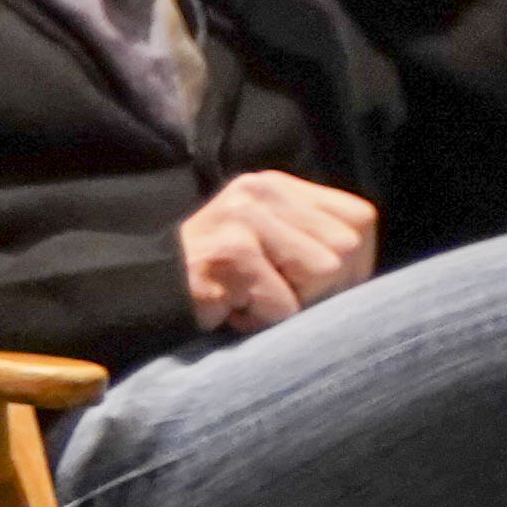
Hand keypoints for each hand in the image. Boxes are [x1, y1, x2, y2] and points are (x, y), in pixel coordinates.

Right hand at [173, 168, 380, 330]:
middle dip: (324, 288)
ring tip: (254, 299)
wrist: (142, 289)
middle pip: (347, 248)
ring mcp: (245, 219)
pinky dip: (264, 320)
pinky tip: (234, 309)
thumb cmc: (218, 278)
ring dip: (294, 305)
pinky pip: (284, 304)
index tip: (316, 285)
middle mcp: (262, 191)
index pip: (359, 218)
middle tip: (278, 294)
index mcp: (278, 186)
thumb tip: (364, 272)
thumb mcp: (268, 240)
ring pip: (323, 274)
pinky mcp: (231, 253)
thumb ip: (312, 239)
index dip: (354, 262)